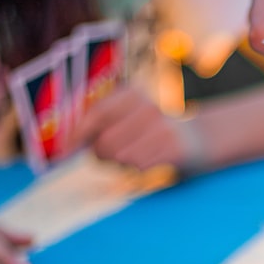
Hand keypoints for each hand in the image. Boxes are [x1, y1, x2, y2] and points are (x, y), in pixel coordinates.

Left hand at [71, 86, 199, 172]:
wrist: (198, 139)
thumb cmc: (149, 131)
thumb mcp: (127, 116)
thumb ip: (97, 125)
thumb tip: (66, 147)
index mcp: (133, 93)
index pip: (96, 114)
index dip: (77, 135)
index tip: (64, 152)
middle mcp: (148, 107)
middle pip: (105, 142)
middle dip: (102, 155)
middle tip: (111, 156)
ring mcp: (162, 128)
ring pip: (120, 157)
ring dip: (121, 164)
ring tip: (134, 155)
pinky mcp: (174, 148)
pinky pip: (139, 167)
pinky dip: (139, 170)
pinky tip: (150, 160)